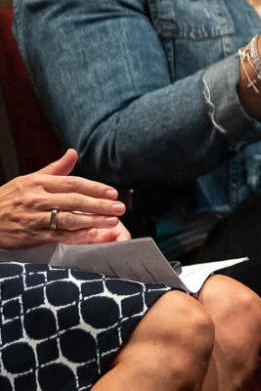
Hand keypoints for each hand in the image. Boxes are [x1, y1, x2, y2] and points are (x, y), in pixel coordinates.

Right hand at [0, 150, 126, 249]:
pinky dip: (78, 236)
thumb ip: (55, 169)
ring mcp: (33, 218)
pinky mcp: (31, 235)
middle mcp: (36, 199)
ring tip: (113, 221)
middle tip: (120, 208)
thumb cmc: (8, 199)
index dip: (95, 188)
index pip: (72, 183)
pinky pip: (59, 235)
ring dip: (93, 220)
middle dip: (100, 204)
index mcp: (37, 182)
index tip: (112, 193)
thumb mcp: (28, 179)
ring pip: (69, 219)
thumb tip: (72, 153)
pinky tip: (93, 236)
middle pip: (74, 201)